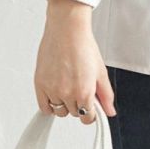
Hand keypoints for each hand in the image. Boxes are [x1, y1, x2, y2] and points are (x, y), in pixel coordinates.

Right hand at [34, 0, 117, 121]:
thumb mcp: (101, 72)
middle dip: (78, 105)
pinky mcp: (40, 84)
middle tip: (79, 88)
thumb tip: (110, 111)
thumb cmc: (83, 46)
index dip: (90, 113)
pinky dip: (49, 104)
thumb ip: (106, 95)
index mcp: (84, 92)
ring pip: (59, 111)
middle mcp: (67, 93)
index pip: (87, 118)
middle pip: (73, 114)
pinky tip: (55, 95)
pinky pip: (44, 107)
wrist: (67, 30)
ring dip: (64, 104)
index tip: (90, 107)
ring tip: (68, 86)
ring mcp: (52, 90)